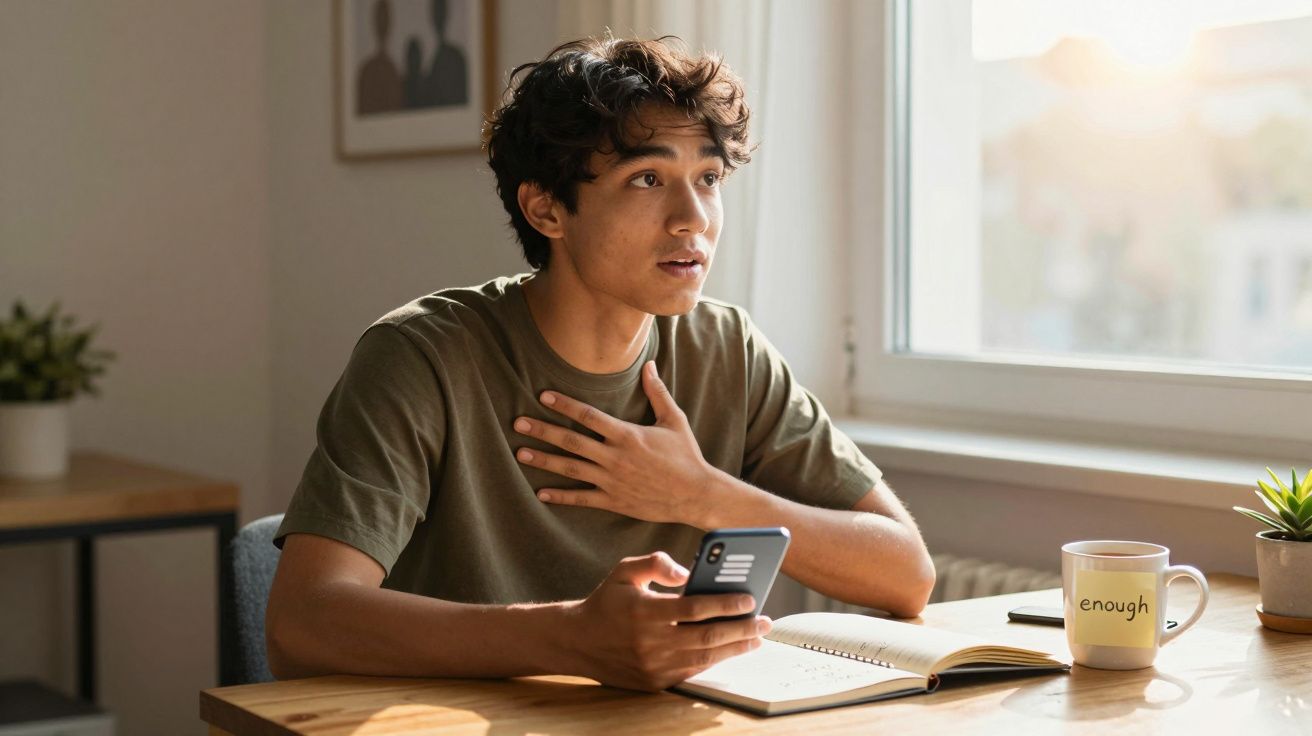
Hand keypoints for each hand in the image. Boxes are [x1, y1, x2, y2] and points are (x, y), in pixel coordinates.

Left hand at [513, 360, 716, 524]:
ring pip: (571, 469)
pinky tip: (540, 493)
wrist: (695, 494)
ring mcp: (612, 481)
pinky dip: (561, 496)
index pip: (589, 416)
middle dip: (543, 431)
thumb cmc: (686, 455)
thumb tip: (648, 364)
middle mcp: (615, 457)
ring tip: (520, 453)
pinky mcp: (614, 501)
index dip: (565, 405)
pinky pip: (582, 499)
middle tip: (518, 423)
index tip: (543, 396)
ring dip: (544, 460)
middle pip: (571, 441)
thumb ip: (657, 392)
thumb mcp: (674, 420)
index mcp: (628, 435)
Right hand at [559, 552, 769, 691]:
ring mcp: (653, 666)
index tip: (749, 598)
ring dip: (736, 647)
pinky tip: (732, 649)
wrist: (577, 642)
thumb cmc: (607, 602)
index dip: (726, 604)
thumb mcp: (624, 571)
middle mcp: (650, 642)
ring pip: (705, 658)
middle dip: (742, 629)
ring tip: (757, 637)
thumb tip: (688, 572)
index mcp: (644, 611)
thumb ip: (656, 562)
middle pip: (707, 636)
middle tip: (764, 620)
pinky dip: (716, 660)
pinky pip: (693, 671)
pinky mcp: (655, 682)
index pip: (695, 608)